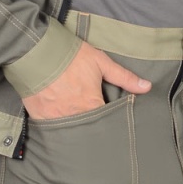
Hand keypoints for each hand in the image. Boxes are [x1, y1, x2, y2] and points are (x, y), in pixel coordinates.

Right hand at [22, 40, 151, 120]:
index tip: (112, 123)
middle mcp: (74, 116)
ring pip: (70, 132)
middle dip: (94, 131)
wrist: (35, 51)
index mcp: (91, 105)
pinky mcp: (39, 117)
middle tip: (96, 129)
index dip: (110, 123)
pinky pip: (51, 129)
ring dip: (75, 130)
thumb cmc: (70, 55)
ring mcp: (55, 118)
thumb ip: (124, 77)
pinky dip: (56, 127)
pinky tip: (60, 124)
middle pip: (88, 131)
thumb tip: (147, 87)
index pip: (107, 123)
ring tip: (79, 127)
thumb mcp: (100, 62)